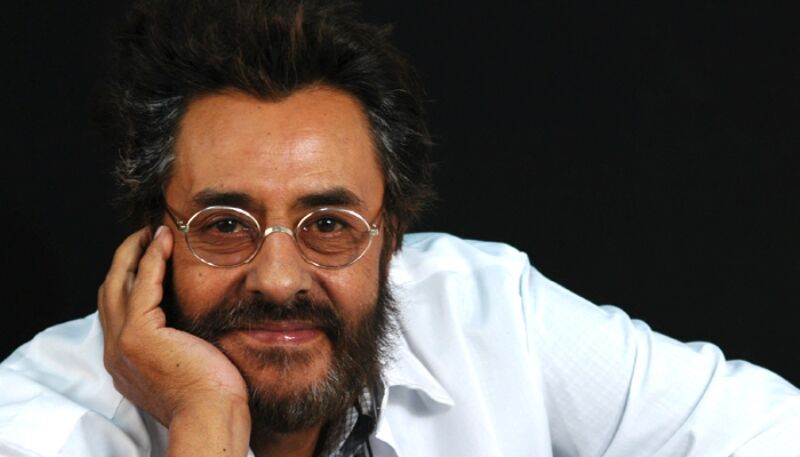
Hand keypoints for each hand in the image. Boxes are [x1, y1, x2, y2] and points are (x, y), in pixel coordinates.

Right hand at [98, 226, 250, 453]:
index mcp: (125, 360)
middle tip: (145, 234)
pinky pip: (142, 284)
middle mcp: (116, 351)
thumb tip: (196, 321)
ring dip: (135, 251)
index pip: (119, 310)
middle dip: (126, 259)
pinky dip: (152, 257)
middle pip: (110, 291)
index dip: (130, 279)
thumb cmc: (212, 396)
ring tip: (153, 230)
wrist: (212, 415)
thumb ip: (180, 341)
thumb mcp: (188, 362)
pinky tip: (164, 239)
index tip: (148, 255)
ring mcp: (123, 343)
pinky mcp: (139, 335)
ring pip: (119, 282)